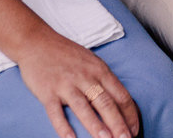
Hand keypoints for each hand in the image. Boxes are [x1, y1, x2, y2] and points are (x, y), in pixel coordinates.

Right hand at [16, 32, 139, 137]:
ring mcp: (66, 85)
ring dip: (96, 126)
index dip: (130, 114)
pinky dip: (63, 127)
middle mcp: (86, 77)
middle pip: (106, 103)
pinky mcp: (48, 91)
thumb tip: (120, 102)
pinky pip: (56, 112)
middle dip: (118, 124)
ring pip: (84, 108)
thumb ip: (104, 80)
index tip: (134, 130)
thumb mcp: (92, 62)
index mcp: (100, 70)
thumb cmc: (67, 54)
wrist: (37, 42)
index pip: (121, 95)